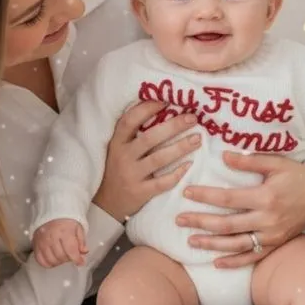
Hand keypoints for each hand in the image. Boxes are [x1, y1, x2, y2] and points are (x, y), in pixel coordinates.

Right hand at [33, 219, 87, 267]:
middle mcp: (52, 236)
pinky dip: (48, 263)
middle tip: (71, 255)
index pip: (71, 250)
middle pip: (61, 256)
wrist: (51, 212)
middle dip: (68, 259)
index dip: (77, 259)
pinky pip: (40, 260)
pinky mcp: (35, 244)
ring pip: (51, 260)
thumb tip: (84, 252)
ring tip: (63, 256)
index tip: (80, 262)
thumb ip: (82, 241)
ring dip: (59, 262)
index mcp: (64, 231)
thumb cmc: (66, 220)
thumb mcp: (78, 227)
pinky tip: (54, 259)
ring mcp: (42, 241)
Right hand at [93, 101, 199, 222]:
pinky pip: (162, 182)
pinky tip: (189, 165)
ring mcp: (131, 175)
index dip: (147, 109)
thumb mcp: (119, 149)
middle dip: (173, 126)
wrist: (107, 203)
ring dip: (180, 147)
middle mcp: (123, 157)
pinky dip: (176, 174)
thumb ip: (134, 134)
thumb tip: (162, 109)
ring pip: (158, 159)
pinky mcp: (140, 192)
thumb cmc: (118, 169)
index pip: (129, 121)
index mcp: (117, 142)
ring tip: (197, 139)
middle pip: (150, 138)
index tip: (166, 101)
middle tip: (192, 118)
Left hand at [177, 154, 304, 267]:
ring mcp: (272, 235)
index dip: (205, 196)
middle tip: (179, 220)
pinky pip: (253, 256)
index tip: (186, 192)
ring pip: (237, 244)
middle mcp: (267, 219)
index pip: (228, 198)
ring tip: (191, 242)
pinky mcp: (276, 244)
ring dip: (212, 245)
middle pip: (227, 224)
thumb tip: (224, 156)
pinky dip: (235, 262)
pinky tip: (217, 263)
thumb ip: (249, 161)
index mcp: (265, 197)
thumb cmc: (297, 175)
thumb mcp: (276, 163)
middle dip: (201, 222)